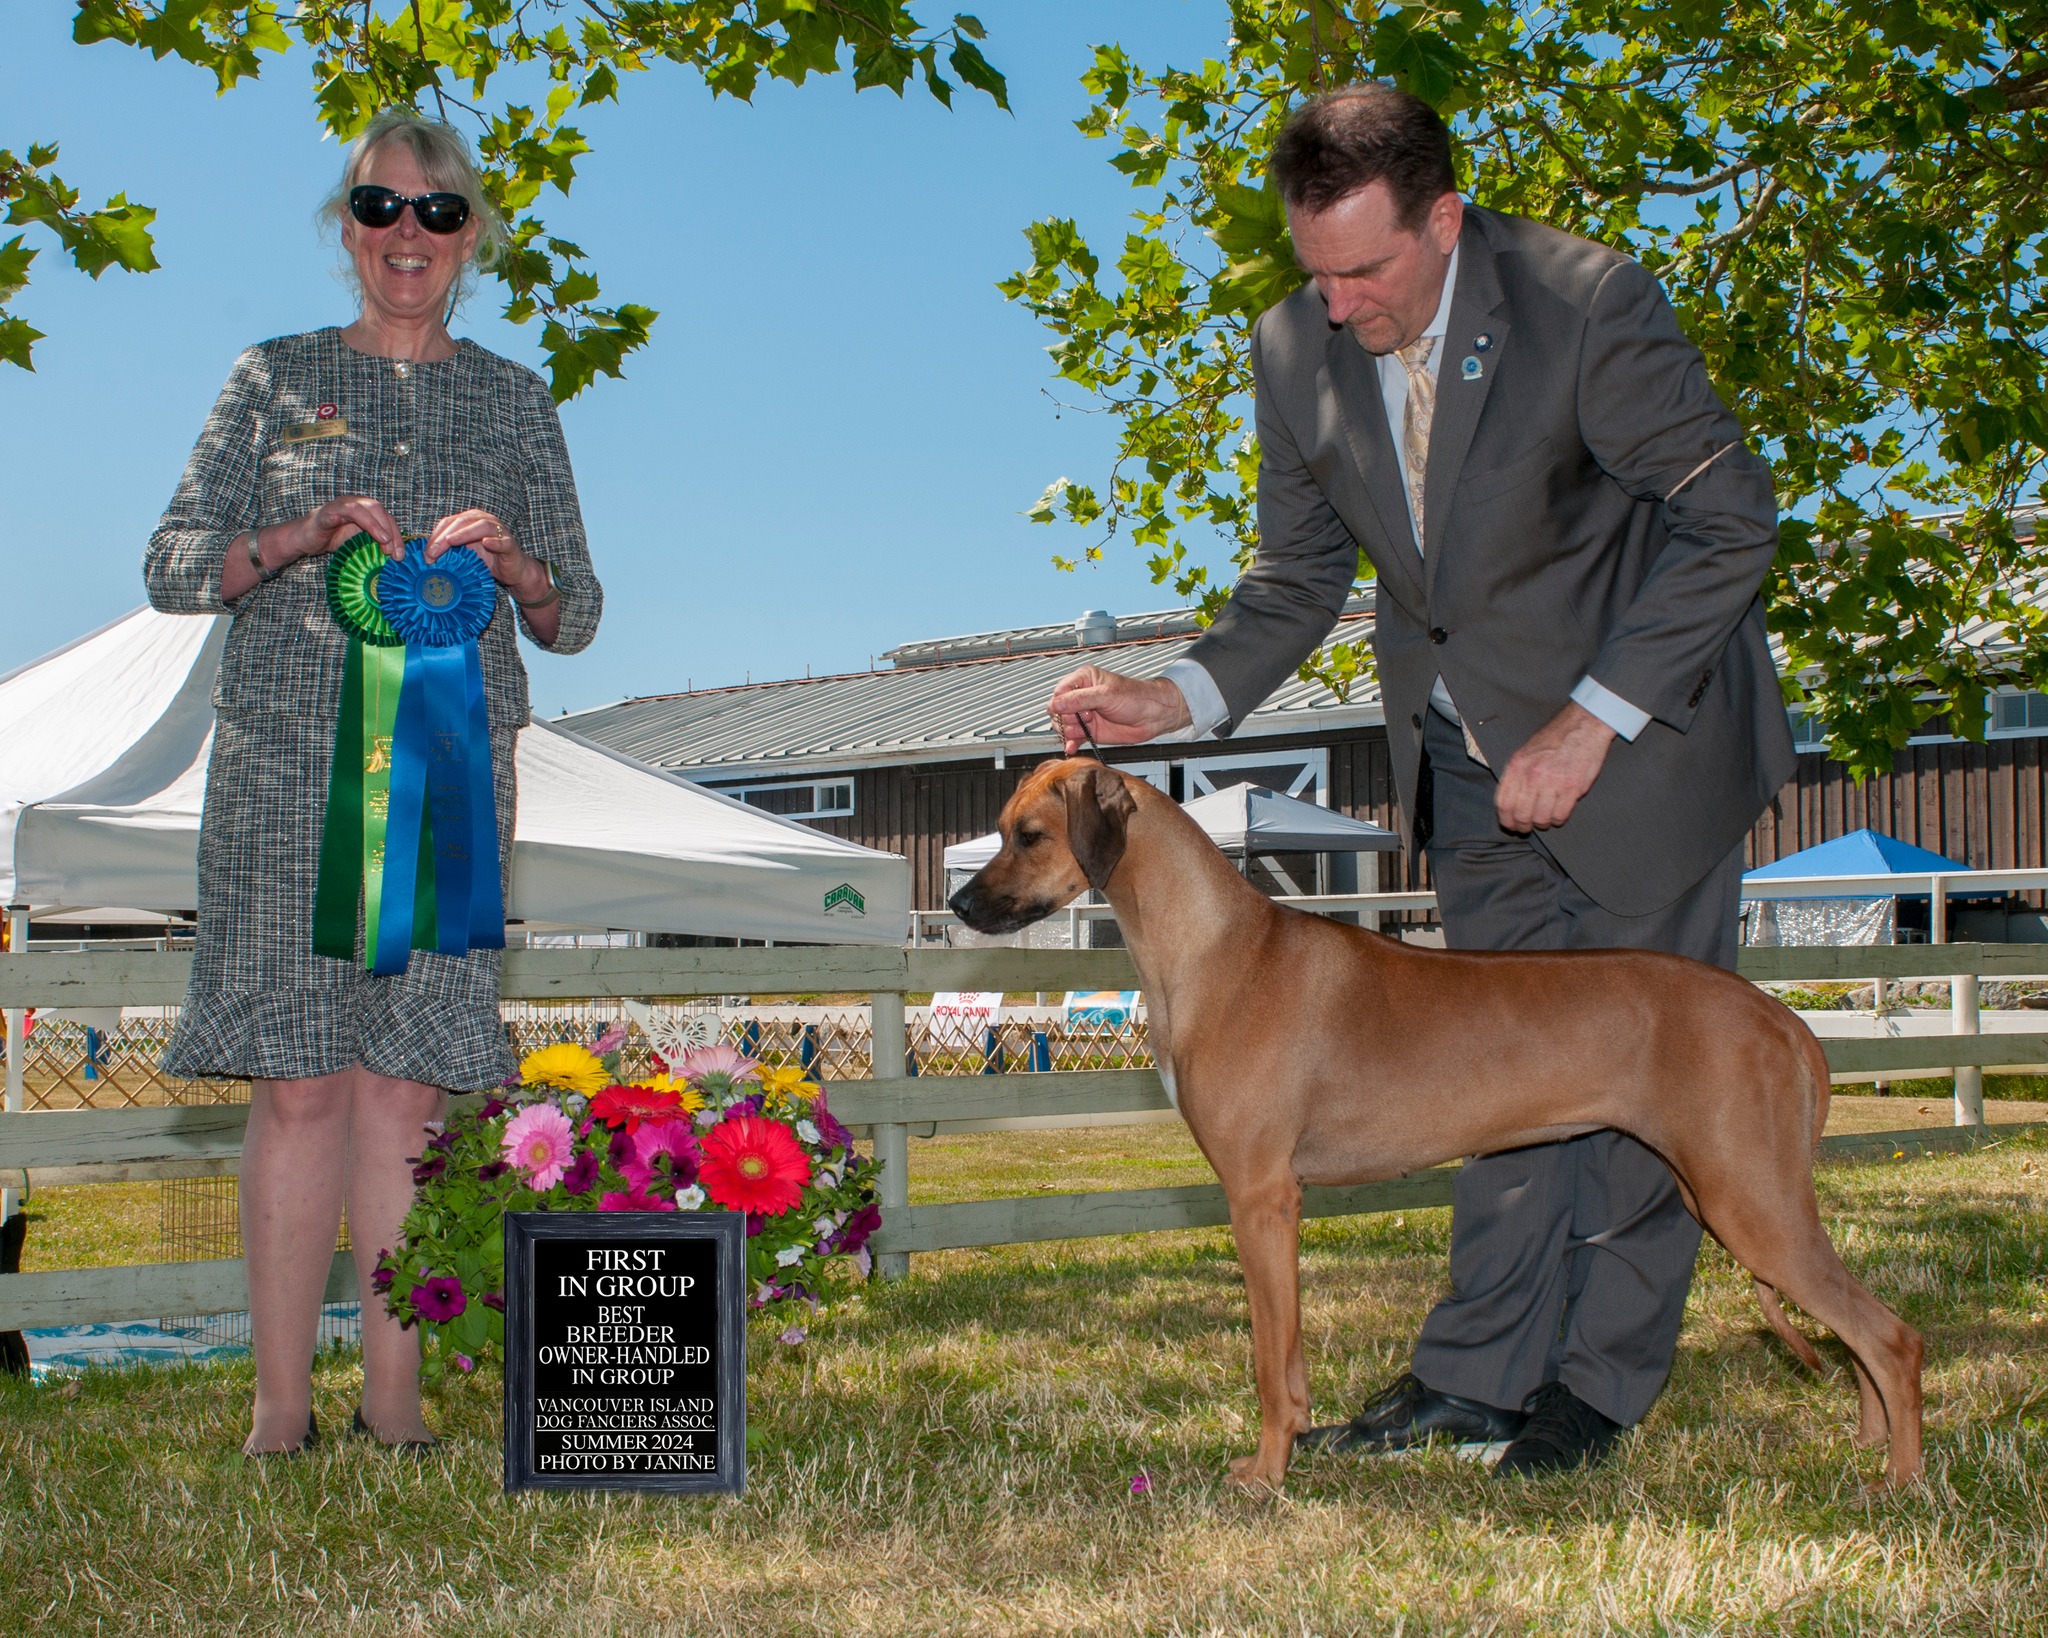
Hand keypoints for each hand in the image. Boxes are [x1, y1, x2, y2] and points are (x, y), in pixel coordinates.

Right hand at [283, 495, 403, 561]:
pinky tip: (342, 522)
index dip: (396, 535)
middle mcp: (353, 504)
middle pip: (377, 509)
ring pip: (360, 509)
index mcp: (365, 509)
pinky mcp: (323, 515)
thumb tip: (397, 556)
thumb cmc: (334, 538)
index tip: (400, 555)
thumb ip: (376, 542)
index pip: (387, 517)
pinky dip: (338, 516)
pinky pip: (332, 513)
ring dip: (374, 525)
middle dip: (389, 530)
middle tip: (393, 552)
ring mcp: (338, 507)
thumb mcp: (360, 541)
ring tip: (383, 540)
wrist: (306, 539)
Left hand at [426, 509, 547, 600]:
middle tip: (432, 553)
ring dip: (464, 534)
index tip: (425, 553)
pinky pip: (503, 541)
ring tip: (451, 542)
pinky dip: (495, 541)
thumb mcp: (464, 554)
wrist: (512, 571)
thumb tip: (427, 557)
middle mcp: (484, 520)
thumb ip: (449, 551)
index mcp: (470, 520)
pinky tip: (487, 543)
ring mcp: (499, 531)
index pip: (448, 523)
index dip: (435, 536)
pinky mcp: (510, 544)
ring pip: (481, 526)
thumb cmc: (487, 560)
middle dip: (444, 537)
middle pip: (461, 522)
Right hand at [1046, 665, 1191, 752]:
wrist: (1154, 715)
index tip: (1073, 710)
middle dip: (1068, 718)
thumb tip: (1056, 703)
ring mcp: (1085, 715)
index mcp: (1083, 680)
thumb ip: (1079, 699)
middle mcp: (1081, 697)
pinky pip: (1073, 738)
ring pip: (1064, 725)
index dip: (1061, 704)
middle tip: (1086, 718)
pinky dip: (1071, 743)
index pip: (1059, 692)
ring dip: (1070, 731)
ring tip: (1086, 729)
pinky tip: (1073, 747)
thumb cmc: (1137, 697)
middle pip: (1058, 710)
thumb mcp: (1106, 694)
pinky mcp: (1090, 731)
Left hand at [1494, 701, 1615, 831]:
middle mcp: (1532, 775)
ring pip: (1541, 819)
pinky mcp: (1572, 787)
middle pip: (1521, 815)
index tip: (1510, 825)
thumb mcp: (1526, 751)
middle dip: (1523, 826)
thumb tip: (1510, 800)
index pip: (1503, 803)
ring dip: (1542, 824)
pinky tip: (1559, 814)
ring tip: (1545, 820)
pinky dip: (1558, 820)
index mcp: (1517, 766)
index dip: (1505, 819)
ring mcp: (1552, 782)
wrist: (1583, 726)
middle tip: (1528, 828)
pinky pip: (1560, 815)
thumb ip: (1516, 774)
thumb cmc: (1554, 738)